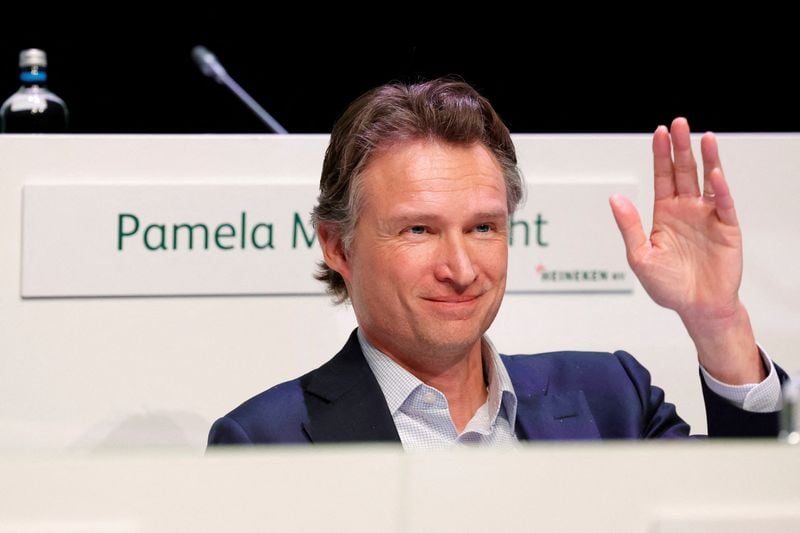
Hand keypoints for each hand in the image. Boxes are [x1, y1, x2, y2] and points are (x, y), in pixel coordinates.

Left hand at [609, 118, 762, 383]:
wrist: (697, 308)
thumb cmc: (668, 286)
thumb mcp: (640, 256)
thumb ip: (629, 226)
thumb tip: (615, 198)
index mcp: (664, 214)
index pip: (662, 177)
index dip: (660, 155)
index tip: (659, 133)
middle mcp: (686, 210)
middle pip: (683, 172)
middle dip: (680, 148)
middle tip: (679, 123)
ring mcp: (707, 217)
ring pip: (705, 181)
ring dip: (705, 159)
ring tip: (703, 136)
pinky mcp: (726, 228)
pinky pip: (723, 204)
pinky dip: (719, 188)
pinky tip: (714, 173)